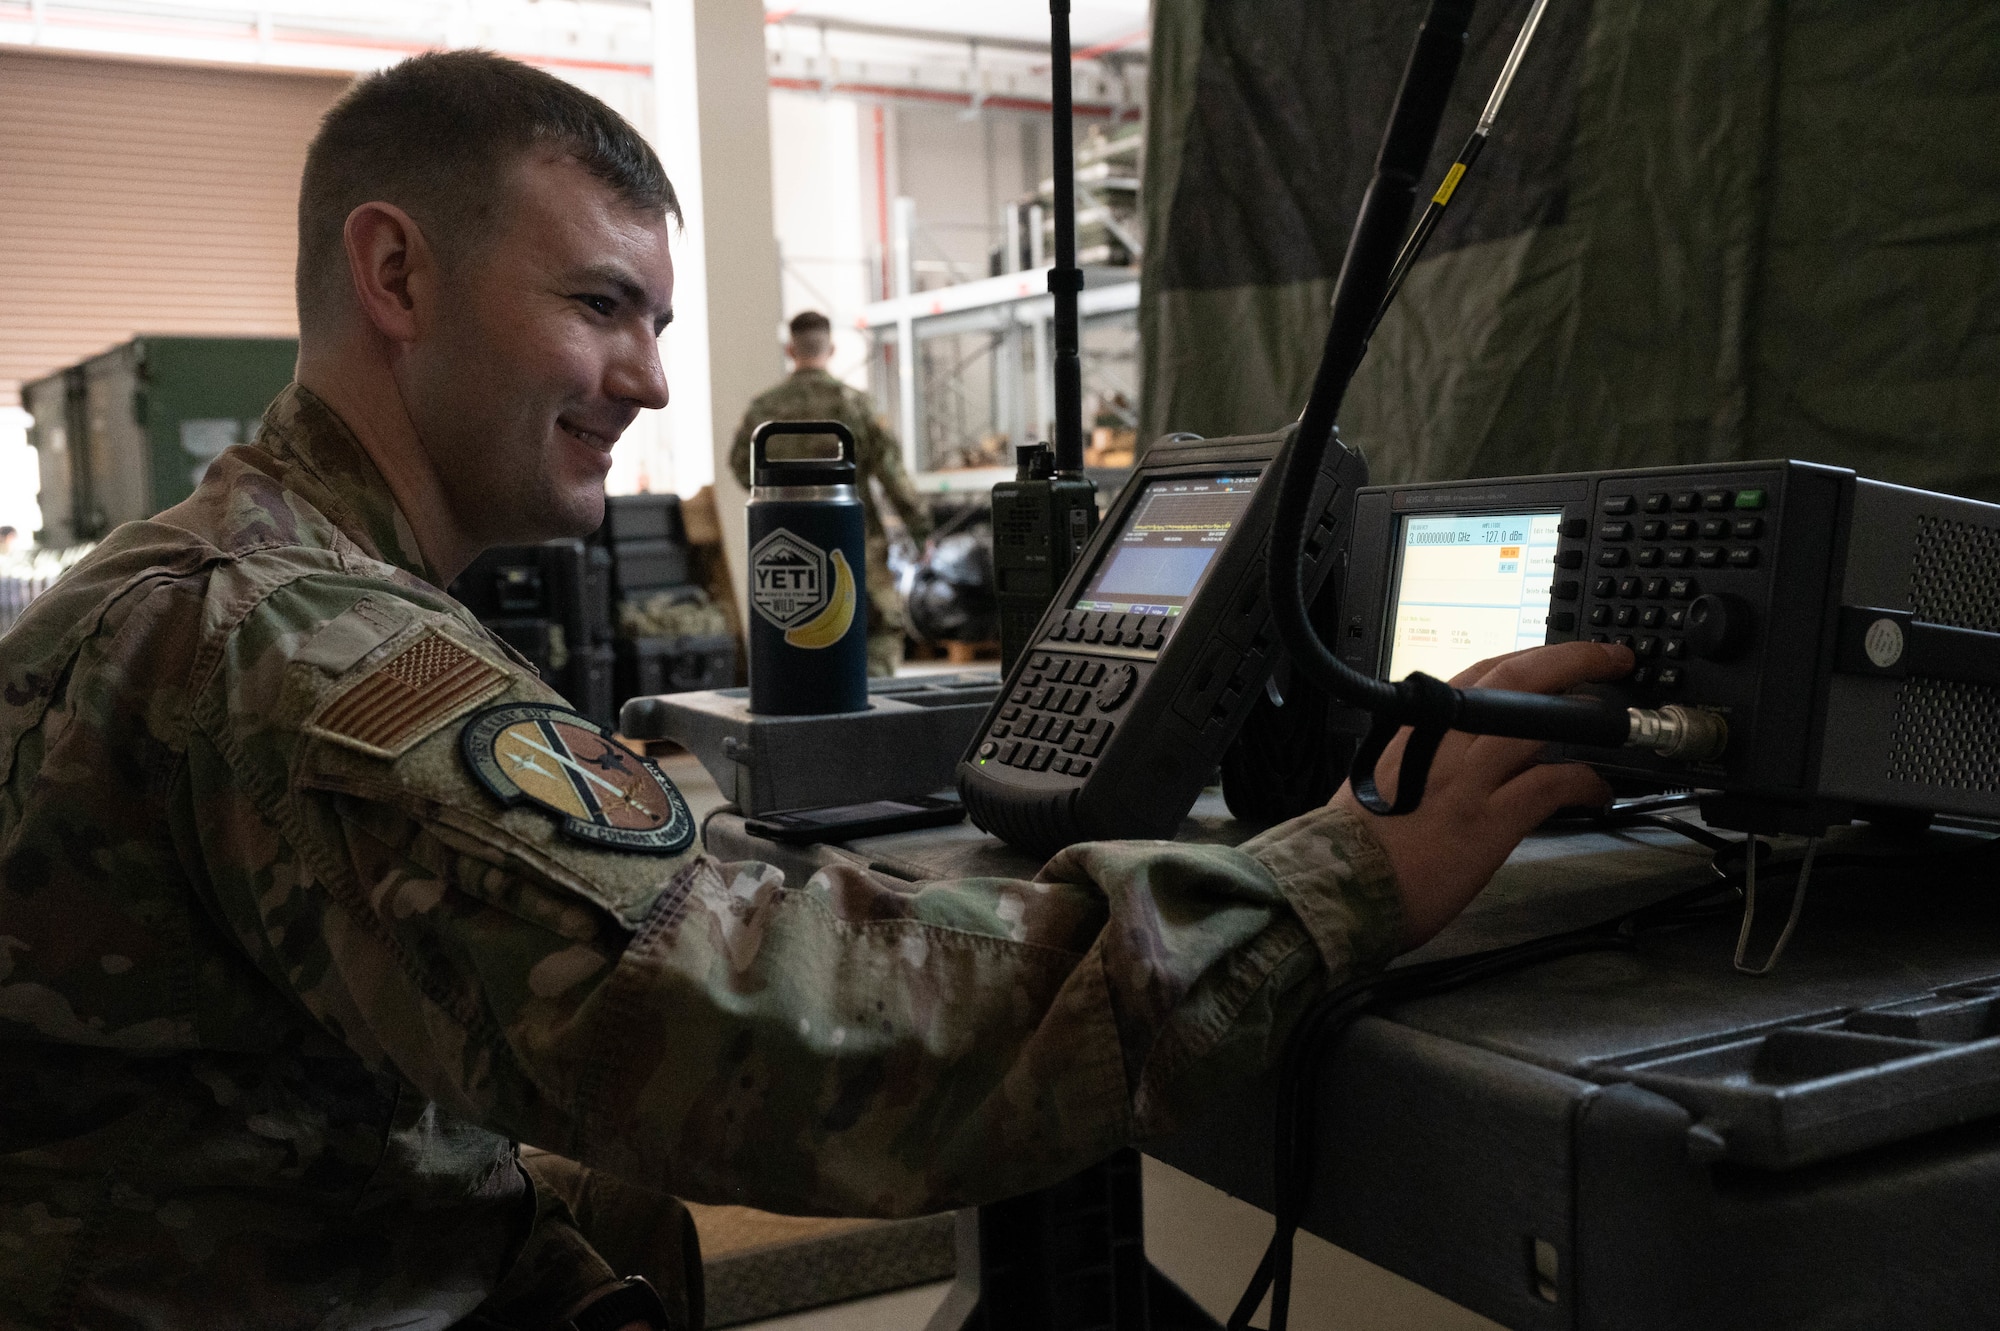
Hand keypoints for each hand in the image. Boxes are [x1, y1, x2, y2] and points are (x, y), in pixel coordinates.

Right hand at [1335, 640, 1634, 948]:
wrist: (1340, 889)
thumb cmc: (1354, 845)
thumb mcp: (1378, 779)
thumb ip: (1414, 758)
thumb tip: (1444, 755)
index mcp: (1414, 728)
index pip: (1478, 674)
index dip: (1526, 659)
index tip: (1553, 655)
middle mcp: (1441, 741)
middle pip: (1514, 678)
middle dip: (1569, 659)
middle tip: (1607, 656)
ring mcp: (1467, 778)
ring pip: (1537, 718)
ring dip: (1588, 711)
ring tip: (1619, 716)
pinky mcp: (1488, 820)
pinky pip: (1549, 784)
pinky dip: (1583, 782)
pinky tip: (1598, 791)